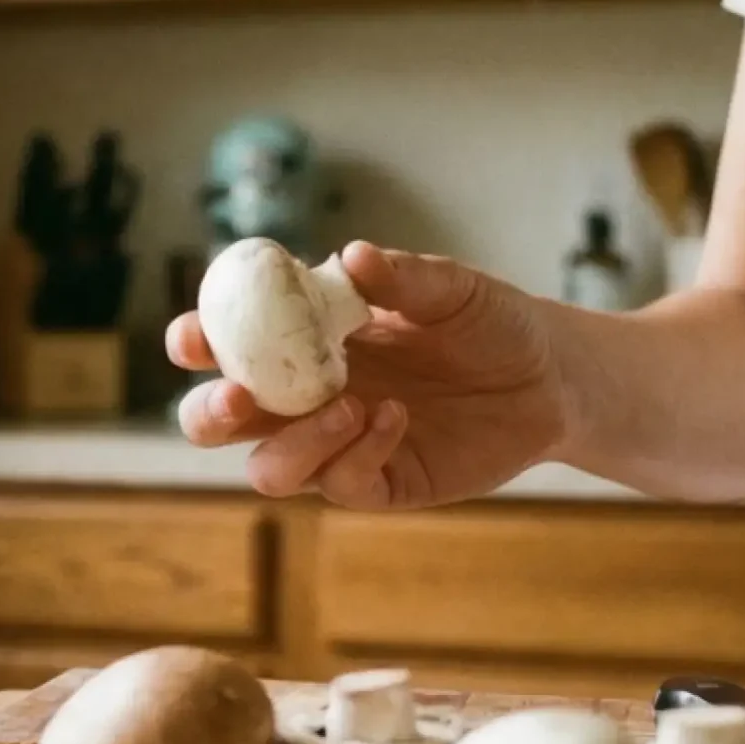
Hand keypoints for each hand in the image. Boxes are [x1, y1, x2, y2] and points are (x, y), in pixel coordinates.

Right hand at [167, 241, 573, 507]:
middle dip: (211, 414)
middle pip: (218, 423)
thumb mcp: (450, 289)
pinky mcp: (378, 484)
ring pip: (269, 469)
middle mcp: (302, 399)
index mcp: (298, 342)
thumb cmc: (487, 321)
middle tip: (239, 397)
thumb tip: (352, 258)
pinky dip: (357, 453)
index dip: (196, 345)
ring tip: (349, 404)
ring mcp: (335, 447)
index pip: (224, 348)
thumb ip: (401, 276)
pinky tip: (395, 418)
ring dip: (293, 443)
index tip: (193, 337)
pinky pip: (340, 485)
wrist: (551, 375)